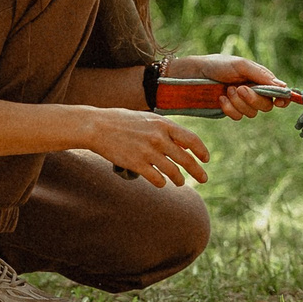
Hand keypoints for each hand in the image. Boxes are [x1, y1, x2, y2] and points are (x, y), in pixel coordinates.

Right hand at [85, 108, 211, 186]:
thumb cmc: (121, 120)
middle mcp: (158, 138)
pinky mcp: (136, 164)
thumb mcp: (147, 118)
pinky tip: (161, 183)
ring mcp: (148, 152)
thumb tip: (184, 144)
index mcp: (162, 124)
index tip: (206, 159)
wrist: (96, 126)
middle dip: (197, 171)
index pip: (191, 139)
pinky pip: (157, 179)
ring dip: (179, 179)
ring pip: (173, 172)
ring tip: (180, 183)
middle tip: (204, 179)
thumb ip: (165, 129)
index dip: (201, 150)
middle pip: (186, 159)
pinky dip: (161, 183)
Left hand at [176, 53, 285, 119]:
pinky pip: (237, 117)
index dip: (282, 99)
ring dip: (238, 103)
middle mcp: (254, 91)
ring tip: (226, 90)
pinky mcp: (231, 110)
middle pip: (266, 106)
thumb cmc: (218, 64)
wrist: (195, 74)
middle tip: (239, 88)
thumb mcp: (240, 65)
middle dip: (252, 99)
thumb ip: (261, 75)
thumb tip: (283, 86)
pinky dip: (229, 109)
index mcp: (260, 78)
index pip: (278, 92)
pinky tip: (221, 98)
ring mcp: (242, 102)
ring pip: (251, 113)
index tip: (279, 103)